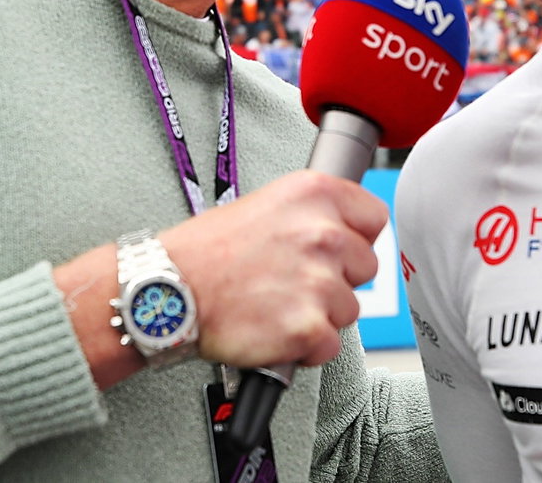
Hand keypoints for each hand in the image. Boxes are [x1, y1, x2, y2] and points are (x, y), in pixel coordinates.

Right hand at [159, 170, 386, 369]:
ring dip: (319, 313)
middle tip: (293, 281)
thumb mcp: (265, 205)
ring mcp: (318, 281)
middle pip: (366, 266)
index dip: (355, 237)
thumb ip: (311, 215)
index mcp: (314, 194)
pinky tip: (274, 329)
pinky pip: (329, 345)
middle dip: (336, 279)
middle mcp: (323, 233)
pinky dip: (305, 347)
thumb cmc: (206, 252)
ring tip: (276, 304)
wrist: (168, 290)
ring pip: (348, 309)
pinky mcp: (309, 327)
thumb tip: (343, 231)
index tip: (339, 249)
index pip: (374, 217)